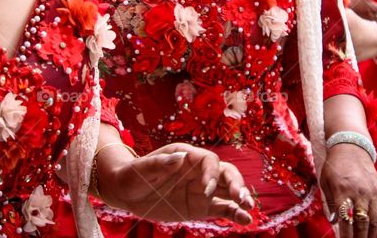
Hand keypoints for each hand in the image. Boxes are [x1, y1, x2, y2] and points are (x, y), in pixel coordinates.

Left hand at [98, 143, 253, 223]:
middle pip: (225, 173)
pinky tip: (245, 220)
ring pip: (227, 192)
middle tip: (240, 197)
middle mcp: (199, 172)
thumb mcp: (142, 169)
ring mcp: (202, 190)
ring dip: (240, 198)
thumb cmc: (133, 175)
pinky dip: (234, 214)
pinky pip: (221, 209)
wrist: (127, 192)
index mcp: (188, 156)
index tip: (204, 190)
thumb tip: (181, 159)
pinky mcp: (200, 207)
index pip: (209, 161)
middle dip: (235, 183)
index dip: (211, 173)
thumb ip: (161, 164)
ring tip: (248, 208)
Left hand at [320, 143, 376, 237]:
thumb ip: (330, 203)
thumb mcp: (325, 182)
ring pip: (374, 220)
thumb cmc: (335, 165)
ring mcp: (371, 192)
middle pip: (362, 222)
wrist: (351, 146)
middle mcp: (359, 192)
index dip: (346, 235)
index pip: (346, 219)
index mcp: (342, 190)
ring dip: (370, 236)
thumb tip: (334, 221)